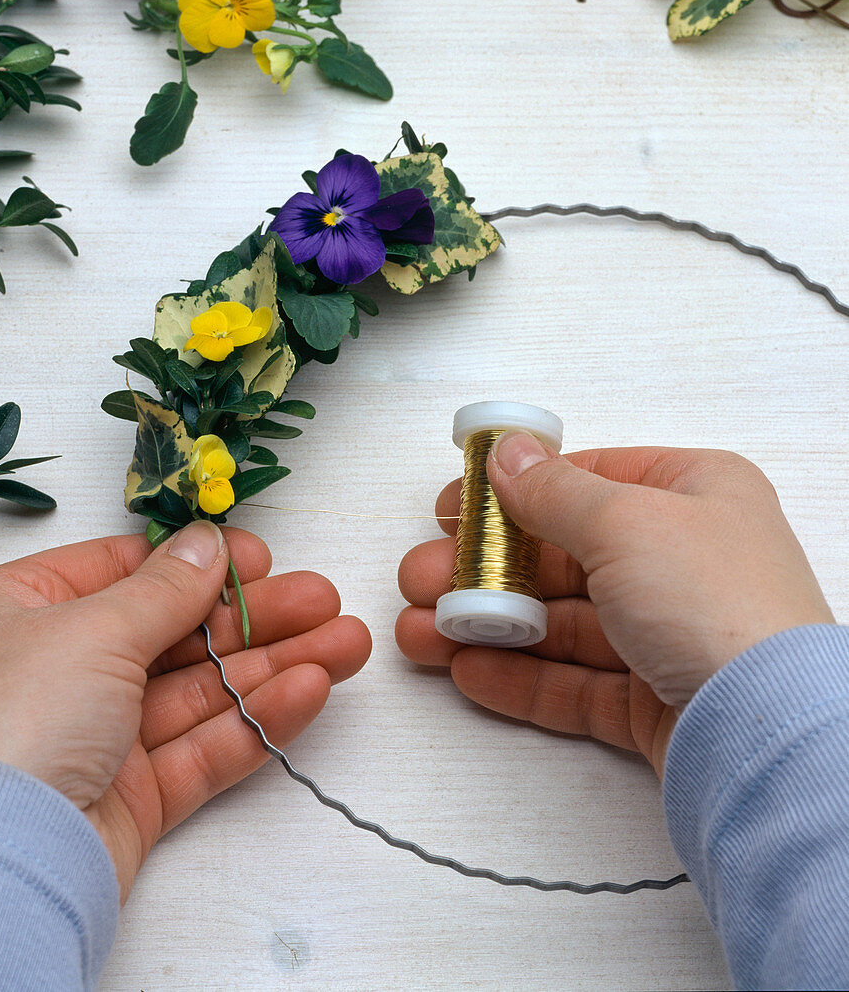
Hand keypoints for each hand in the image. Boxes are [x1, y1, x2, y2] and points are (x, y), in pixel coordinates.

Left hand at [0, 522, 370, 900]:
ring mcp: (98, 737)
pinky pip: (204, 748)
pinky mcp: (132, 797)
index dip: (199, 564)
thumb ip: (165, 589)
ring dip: (276, 665)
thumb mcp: (92, 630)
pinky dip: (256, 720)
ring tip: (346, 644)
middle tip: (324, 601)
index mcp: (27, 612)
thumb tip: (208, 544)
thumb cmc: (15, 721)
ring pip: (202, 692)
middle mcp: (60, 672)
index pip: (126, 572)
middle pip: (178, 633)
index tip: (262, 558)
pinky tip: (309, 690)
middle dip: (258, 618)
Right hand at [397, 436, 832, 775]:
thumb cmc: (718, 603)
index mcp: (694, 494)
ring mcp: (669, 633)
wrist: (771, 736)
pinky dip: (519, 677)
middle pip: (564, 558)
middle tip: (419, 579)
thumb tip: (508, 453)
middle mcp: (684, 561)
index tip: (452, 505)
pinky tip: (467, 671)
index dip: (514, 491)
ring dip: (488, 627)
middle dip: (484, 570)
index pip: (589, 480)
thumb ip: (553, 490)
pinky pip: (574, 682)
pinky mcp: (654, 700)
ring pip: (561, 625)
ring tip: (421, 634)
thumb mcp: (624, 521)